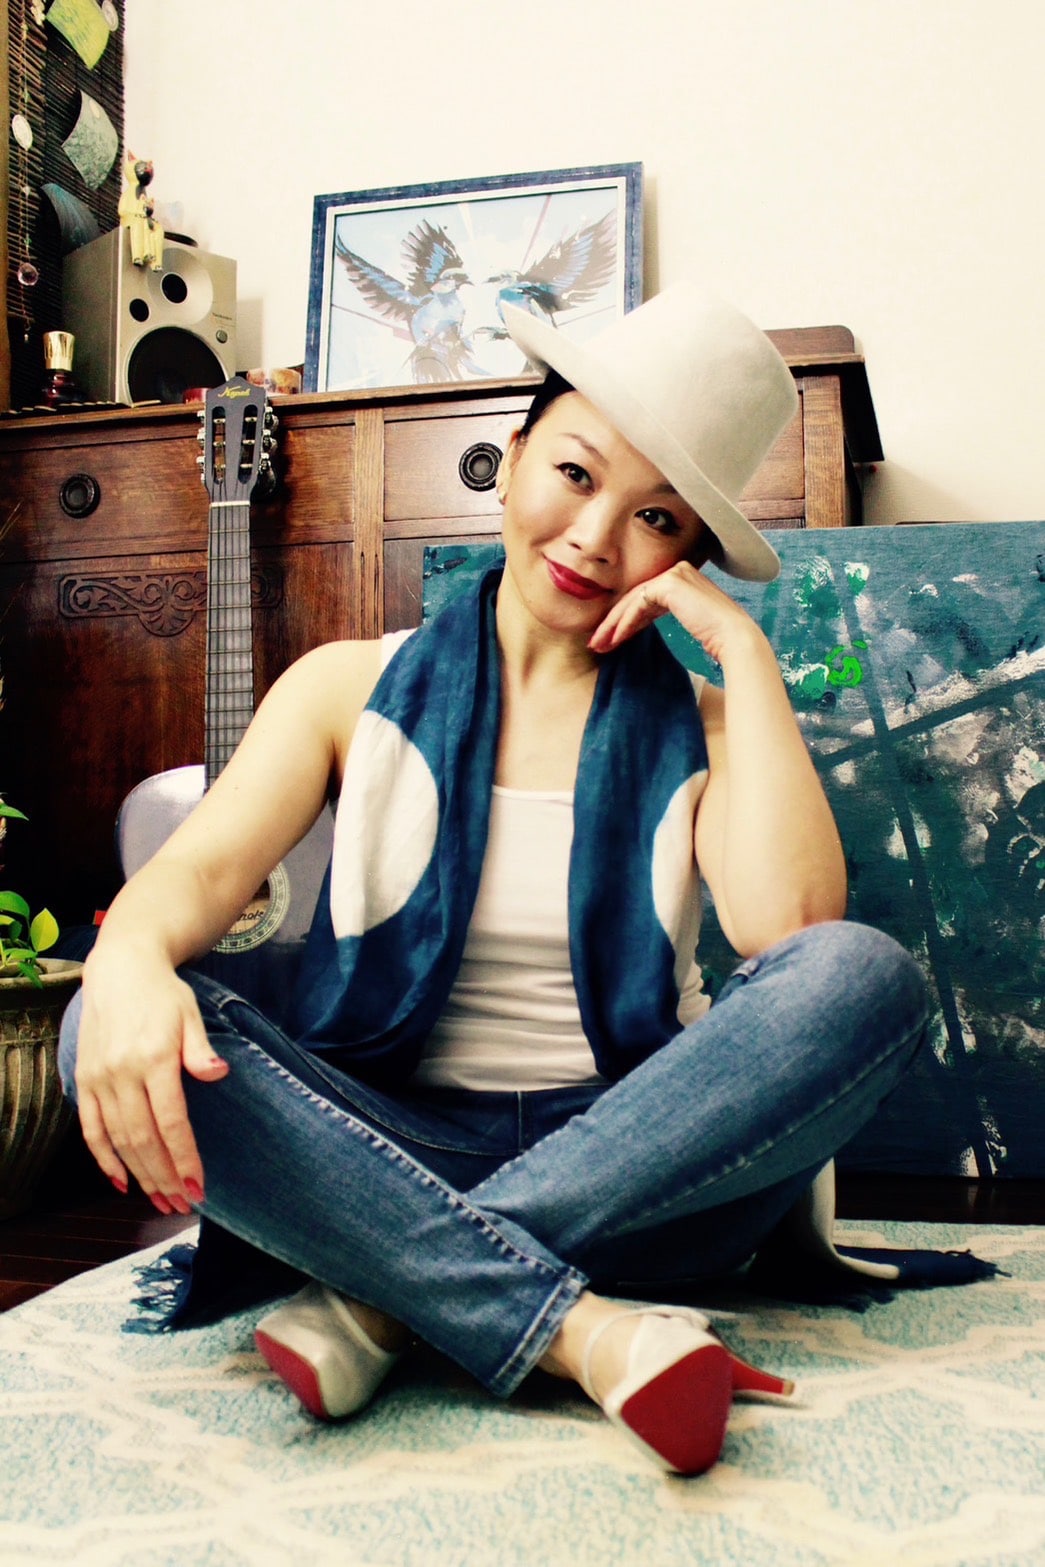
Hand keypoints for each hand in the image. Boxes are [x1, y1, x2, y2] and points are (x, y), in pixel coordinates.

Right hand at [74, 951, 227, 1213]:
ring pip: (118, 1140)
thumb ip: (200, 1049)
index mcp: (154, 1058)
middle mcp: (122, 1073)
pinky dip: (104, 1159)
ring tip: (161, 1200)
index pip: (171, 1122)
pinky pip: (92, 1128)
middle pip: (144, 1140)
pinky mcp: (84, 1080)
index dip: (184, 1158)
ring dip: (140, 1175)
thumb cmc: (164, 994)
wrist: (119, 968)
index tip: (199, 1186)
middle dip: (165, 1177)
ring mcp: (99, 1079)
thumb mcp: (191, 1014)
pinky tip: (122, 1182)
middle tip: (183, 1204)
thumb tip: (218, 1074)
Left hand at [588, 561, 762, 667]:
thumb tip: (637, 621)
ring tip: (599, 645)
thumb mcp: (686, 619)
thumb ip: (663, 611)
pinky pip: (638, 604)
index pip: (644, 597)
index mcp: (682, 576)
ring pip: (632, 600)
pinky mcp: (670, 583)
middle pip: (635, 597)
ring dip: (612, 625)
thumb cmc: (716, 636)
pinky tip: (616, 639)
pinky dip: (624, 623)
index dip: (624, 619)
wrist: (734, 637)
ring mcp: (674, 573)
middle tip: (596, 642)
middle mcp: (677, 569)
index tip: (610, 639)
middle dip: (612, 622)